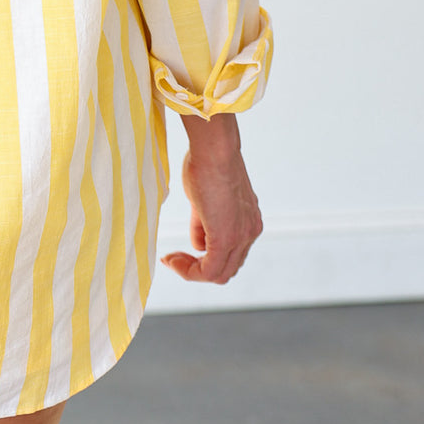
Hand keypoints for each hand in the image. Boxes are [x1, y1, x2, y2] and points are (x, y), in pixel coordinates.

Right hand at [161, 113, 261, 283]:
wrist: (215, 149)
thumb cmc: (207, 161)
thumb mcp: (204, 197)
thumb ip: (203, 221)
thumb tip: (198, 241)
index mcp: (248, 220)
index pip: (231, 253)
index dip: (206, 256)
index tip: (182, 250)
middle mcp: (250, 232)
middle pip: (228, 268)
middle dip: (199, 268)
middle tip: (174, 258)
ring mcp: (242, 236)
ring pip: (220, 273)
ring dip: (193, 271)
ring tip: (173, 260)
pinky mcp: (227, 238)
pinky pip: (210, 270)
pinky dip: (190, 271)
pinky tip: (173, 260)